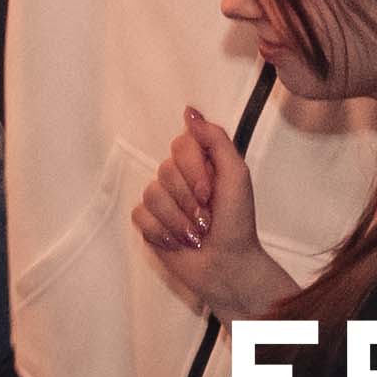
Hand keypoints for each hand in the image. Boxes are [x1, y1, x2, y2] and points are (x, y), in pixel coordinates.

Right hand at [133, 105, 289, 320]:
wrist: (227, 265)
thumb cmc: (237, 221)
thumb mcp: (236, 174)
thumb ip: (215, 139)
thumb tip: (189, 111)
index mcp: (201, 162)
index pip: (181, 145)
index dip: (194, 170)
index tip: (209, 191)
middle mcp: (179, 178)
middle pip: (165, 169)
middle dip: (188, 199)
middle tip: (206, 217)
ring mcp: (163, 201)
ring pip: (151, 194)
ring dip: (177, 219)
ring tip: (194, 234)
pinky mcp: (149, 224)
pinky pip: (140, 215)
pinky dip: (161, 231)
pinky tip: (177, 242)